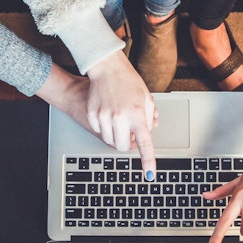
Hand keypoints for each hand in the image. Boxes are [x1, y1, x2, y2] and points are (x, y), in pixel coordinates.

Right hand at [86, 50, 156, 177]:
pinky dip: (104, 127)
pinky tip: (108, 112)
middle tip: (129, 131)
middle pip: (122, 146)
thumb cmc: (129, 82)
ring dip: (115, 135)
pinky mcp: (92, 115)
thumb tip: (147, 133)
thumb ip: (149, 118)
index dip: (148, 161)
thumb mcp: (146, 99)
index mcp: (138, 115)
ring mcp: (104, 117)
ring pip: (109, 141)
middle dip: (126, 143)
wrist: (107, 68)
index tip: (150, 174)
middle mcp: (120, 118)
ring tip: (119, 118)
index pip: (145, 143)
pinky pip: (99, 131)